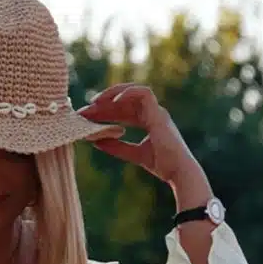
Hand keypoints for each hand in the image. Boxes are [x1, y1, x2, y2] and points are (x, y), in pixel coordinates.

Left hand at [77, 83, 198, 184]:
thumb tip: (95, 141)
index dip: (104, 112)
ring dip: (112, 94)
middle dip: (103, 103)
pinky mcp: (159, 113)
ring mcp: (157, 111)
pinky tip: (112, 102)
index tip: (86, 117)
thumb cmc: (162, 165)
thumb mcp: (133, 155)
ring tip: (95, 102)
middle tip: (84, 111)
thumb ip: (116, 147)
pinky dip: (128, 94)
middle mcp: (153, 112)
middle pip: (124, 100)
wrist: (178, 172)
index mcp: (148, 120)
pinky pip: (143, 93)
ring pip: (132, 91)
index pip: (123, 110)